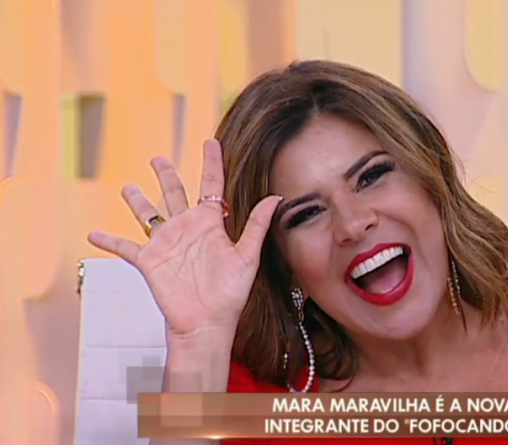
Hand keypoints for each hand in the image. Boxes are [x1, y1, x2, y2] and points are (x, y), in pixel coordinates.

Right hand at [87, 139, 281, 343]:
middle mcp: (188, 229)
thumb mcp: (247, 257)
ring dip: (137, 201)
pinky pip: (125, 247)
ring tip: (128, 187)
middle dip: (167, 175)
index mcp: (212, 224)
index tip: (211, 142)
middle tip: (158, 158)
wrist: (206, 324)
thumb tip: (276, 197)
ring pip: (149, 214)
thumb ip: (257, 226)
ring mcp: (167, 244)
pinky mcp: (149, 261)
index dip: (212, 163)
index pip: (212, 186)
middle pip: (175, 193)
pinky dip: (108, 241)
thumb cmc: (230, 295)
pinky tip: (93, 234)